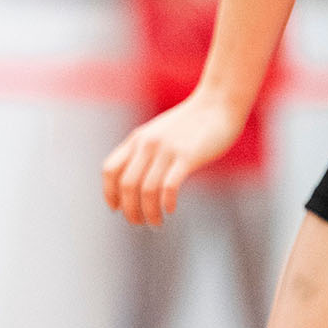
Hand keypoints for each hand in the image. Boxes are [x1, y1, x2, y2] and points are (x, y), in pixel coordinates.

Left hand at [103, 91, 246, 225]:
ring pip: (145, 189)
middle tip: (138, 223)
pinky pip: (168, 185)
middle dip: (129, 209)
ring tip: (156, 223)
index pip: (110, 170)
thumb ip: (146, 149)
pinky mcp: (186, 156)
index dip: (109, 193)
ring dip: (148, 212)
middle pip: (126, 184)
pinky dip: (165, 202)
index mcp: (137, 139)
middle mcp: (146, 144)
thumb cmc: (192, 122)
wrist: (218, 103)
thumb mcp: (159, 132)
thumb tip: (137, 175)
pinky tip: (170, 210)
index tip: (116, 209)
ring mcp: (166, 149)